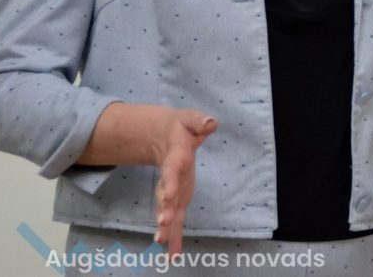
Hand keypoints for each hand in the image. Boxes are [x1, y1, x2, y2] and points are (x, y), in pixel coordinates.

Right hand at [150, 110, 217, 254]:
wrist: (164, 136)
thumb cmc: (182, 128)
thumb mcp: (191, 119)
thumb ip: (199, 121)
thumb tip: (210, 122)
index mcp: (175, 160)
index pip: (171, 173)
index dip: (170, 185)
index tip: (167, 198)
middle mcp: (170, 179)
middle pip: (165, 197)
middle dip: (164, 212)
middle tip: (162, 227)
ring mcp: (172, 191)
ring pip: (167, 212)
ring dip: (166, 228)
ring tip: (163, 245)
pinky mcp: (176, 199)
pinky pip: (174, 219)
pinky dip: (173, 235)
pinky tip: (172, 253)